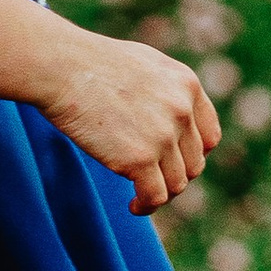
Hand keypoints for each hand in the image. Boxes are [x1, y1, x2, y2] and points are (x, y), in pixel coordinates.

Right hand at [33, 26, 218, 213]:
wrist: (61, 67)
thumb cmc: (91, 64)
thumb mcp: (144, 65)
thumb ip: (166, 91)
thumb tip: (171, 119)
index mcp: (187, 86)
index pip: (209, 136)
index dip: (194, 155)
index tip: (174, 163)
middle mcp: (182, 110)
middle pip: (194, 163)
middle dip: (173, 175)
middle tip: (150, 179)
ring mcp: (163, 135)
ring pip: (177, 183)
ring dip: (160, 194)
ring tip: (140, 196)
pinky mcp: (140, 158)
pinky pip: (155, 196)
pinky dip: (147, 206)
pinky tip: (133, 205)